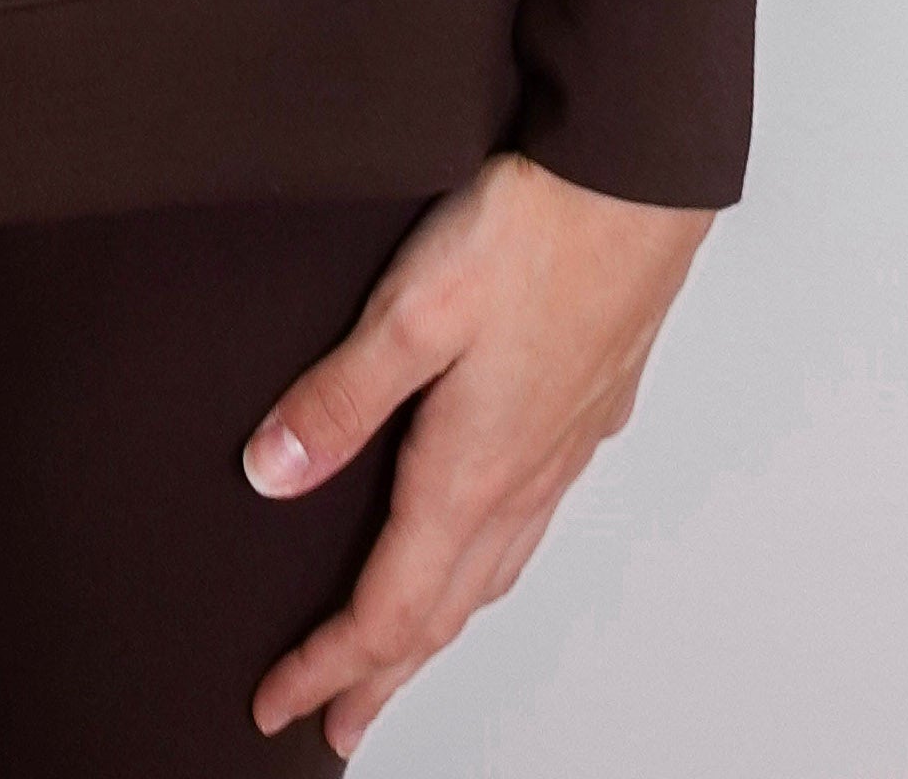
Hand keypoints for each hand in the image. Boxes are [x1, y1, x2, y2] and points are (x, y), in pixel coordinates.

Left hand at [244, 157, 710, 751]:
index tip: (277, 705)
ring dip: (436, 628)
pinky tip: (487, 541)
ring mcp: (560, 450)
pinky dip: (489, 565)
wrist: (637, 183)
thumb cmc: (532, 233)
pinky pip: (528, 523)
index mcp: (469, 473)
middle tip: (335, 724)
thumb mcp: (409, 311)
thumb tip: (270, 477)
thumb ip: (339, 398)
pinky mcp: (585, 412)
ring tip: (402, 656)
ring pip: (491, 573)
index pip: (386, 609)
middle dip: (379, 677)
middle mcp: (520, 481)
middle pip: (440, 613)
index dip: (326, 665)